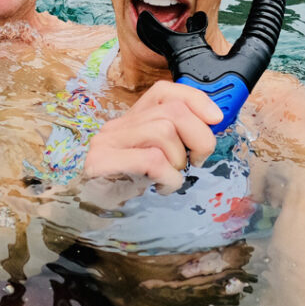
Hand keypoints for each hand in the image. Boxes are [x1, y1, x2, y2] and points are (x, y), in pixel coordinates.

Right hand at [83, 81, 222, 191]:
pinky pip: (153, 159)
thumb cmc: (128, 189)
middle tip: (196, 160)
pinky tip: (162, 187)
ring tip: (170, 176)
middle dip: (198, 136)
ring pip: (163, 131)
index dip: (195, 99)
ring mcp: (108, 143)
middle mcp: (117, 126)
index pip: (164, 90)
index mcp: (131, 120)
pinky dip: (169, 177)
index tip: (216, 118)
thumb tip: (210, 124)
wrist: (88, 214)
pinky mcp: (103, 162)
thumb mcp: (156, 159)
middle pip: (172, 111)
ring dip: (179, 160)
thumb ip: (175, 139)